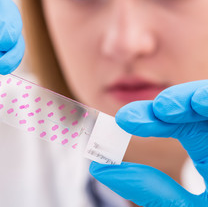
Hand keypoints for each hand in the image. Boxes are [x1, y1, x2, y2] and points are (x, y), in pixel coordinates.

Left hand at [90, 80, 207, 205]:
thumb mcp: (184, 206)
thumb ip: (146, 187)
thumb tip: (98, 168)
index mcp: (206, 143)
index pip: (175, 120)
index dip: (149, 117)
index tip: (123, 121)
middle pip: (197, 107)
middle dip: (171, 105)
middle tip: (139, 113)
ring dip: (196, 99)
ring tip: (168, 109)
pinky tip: (201, 106)